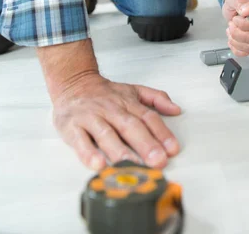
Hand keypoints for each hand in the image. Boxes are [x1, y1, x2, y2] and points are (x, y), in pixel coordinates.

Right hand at [52, 73, 180, 170]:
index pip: (148, 117)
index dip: (162, 133)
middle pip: (130, 126)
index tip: (172, 149)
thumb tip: (176, 109)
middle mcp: (111, 110)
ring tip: (132, 165)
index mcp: (128, 102)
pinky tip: (98, 164)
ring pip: (107, 134)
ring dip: (120, 151)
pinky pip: (80, 141)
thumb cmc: (105, 93)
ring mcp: (91, 118)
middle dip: (146, 144)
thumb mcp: (133, 90)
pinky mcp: (72, 127)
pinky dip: (88, 153)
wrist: (73, 82)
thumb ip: (156, 98)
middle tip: (158, 161)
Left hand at [222, 0, 248, 56]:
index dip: (246, 24)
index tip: (237, 19)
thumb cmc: (238, 2)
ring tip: (233, 30)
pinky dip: (238, 48)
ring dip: (237, 40)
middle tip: (232, 24)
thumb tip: (248, 9)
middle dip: (239, 33)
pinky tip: (235, 39)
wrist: (236, 8)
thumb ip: (240, 1)